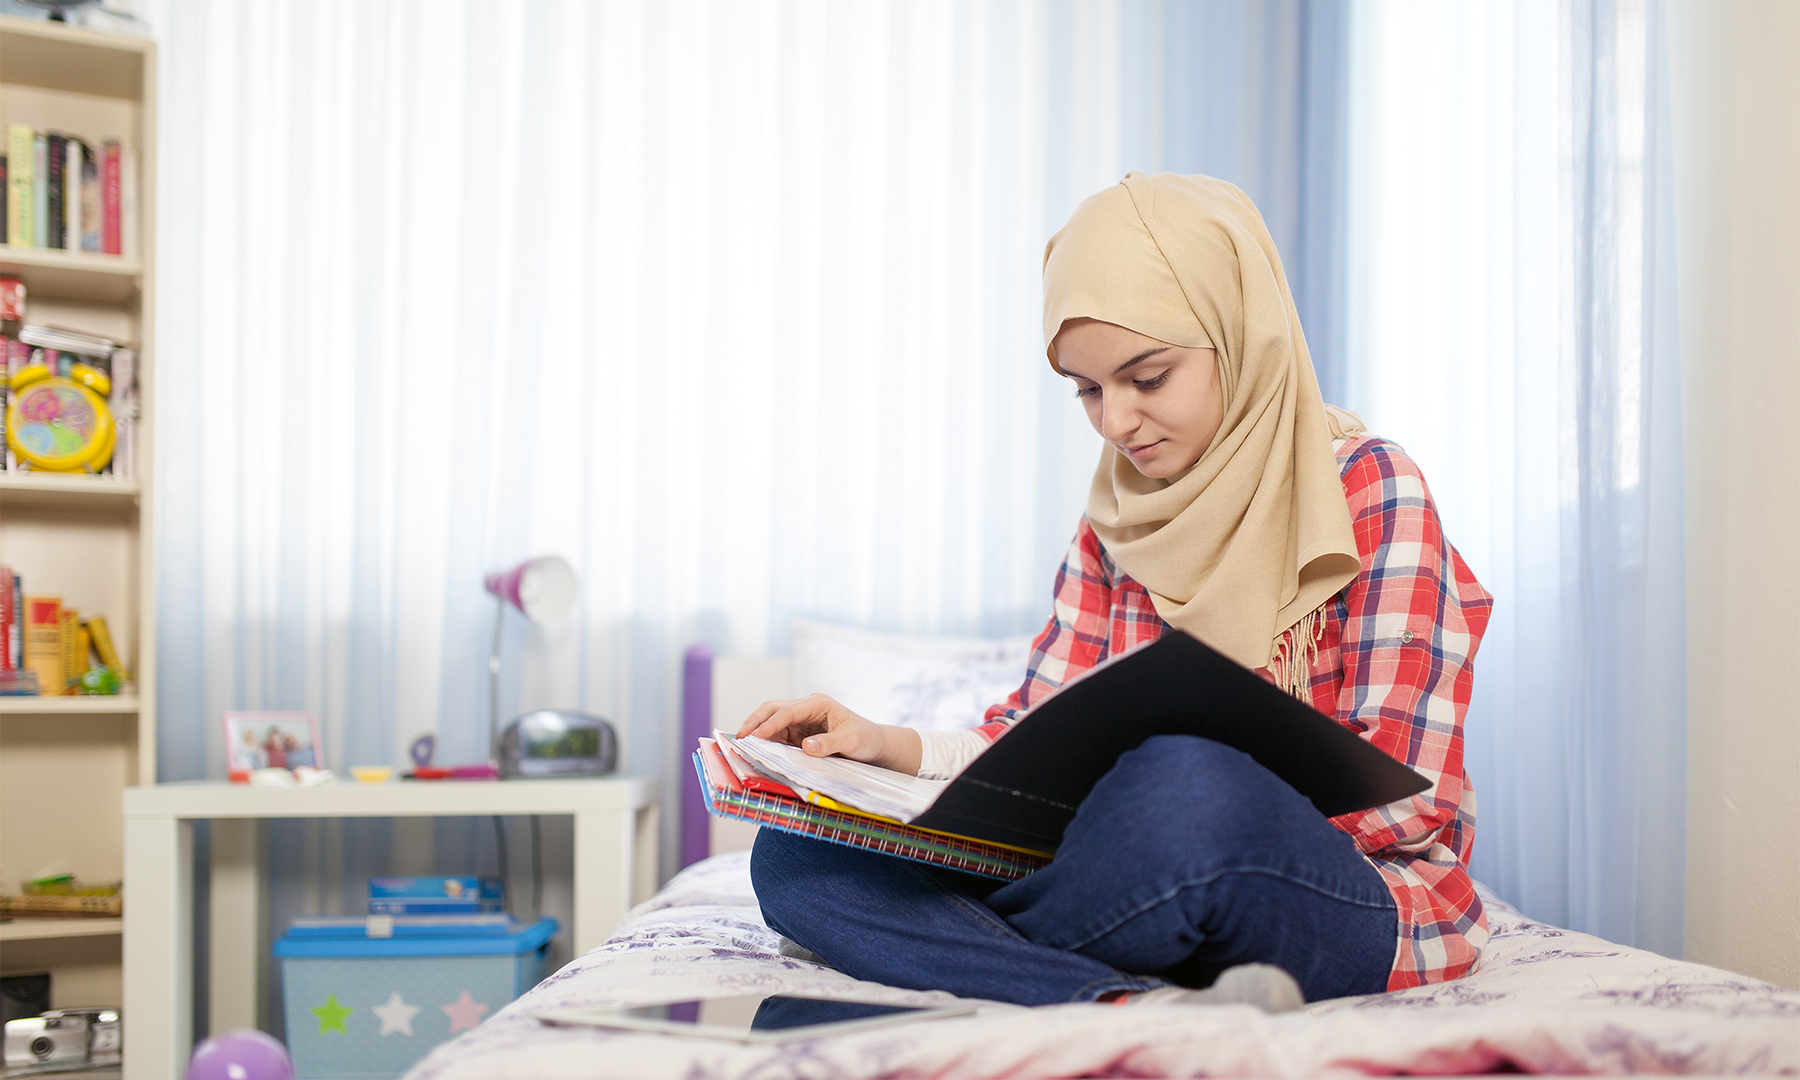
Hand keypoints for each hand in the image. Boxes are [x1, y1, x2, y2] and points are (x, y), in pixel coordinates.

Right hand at [736, 693, 922, 774]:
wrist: (874, 745)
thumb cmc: (866, 739)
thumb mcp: (852, 741)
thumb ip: (829, 743)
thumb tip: (806, 747)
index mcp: (818, 703)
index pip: (787, 711)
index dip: (769, 724)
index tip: (754, 737)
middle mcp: (806, 708)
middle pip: (773, 709)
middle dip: (755, 722)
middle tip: (739, 738)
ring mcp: (801, 720)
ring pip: (772, 722)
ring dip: (757, 733)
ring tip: (741, 747)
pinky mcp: (799, 733)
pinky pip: (777, 736)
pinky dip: (766, 743)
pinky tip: (756, 753)